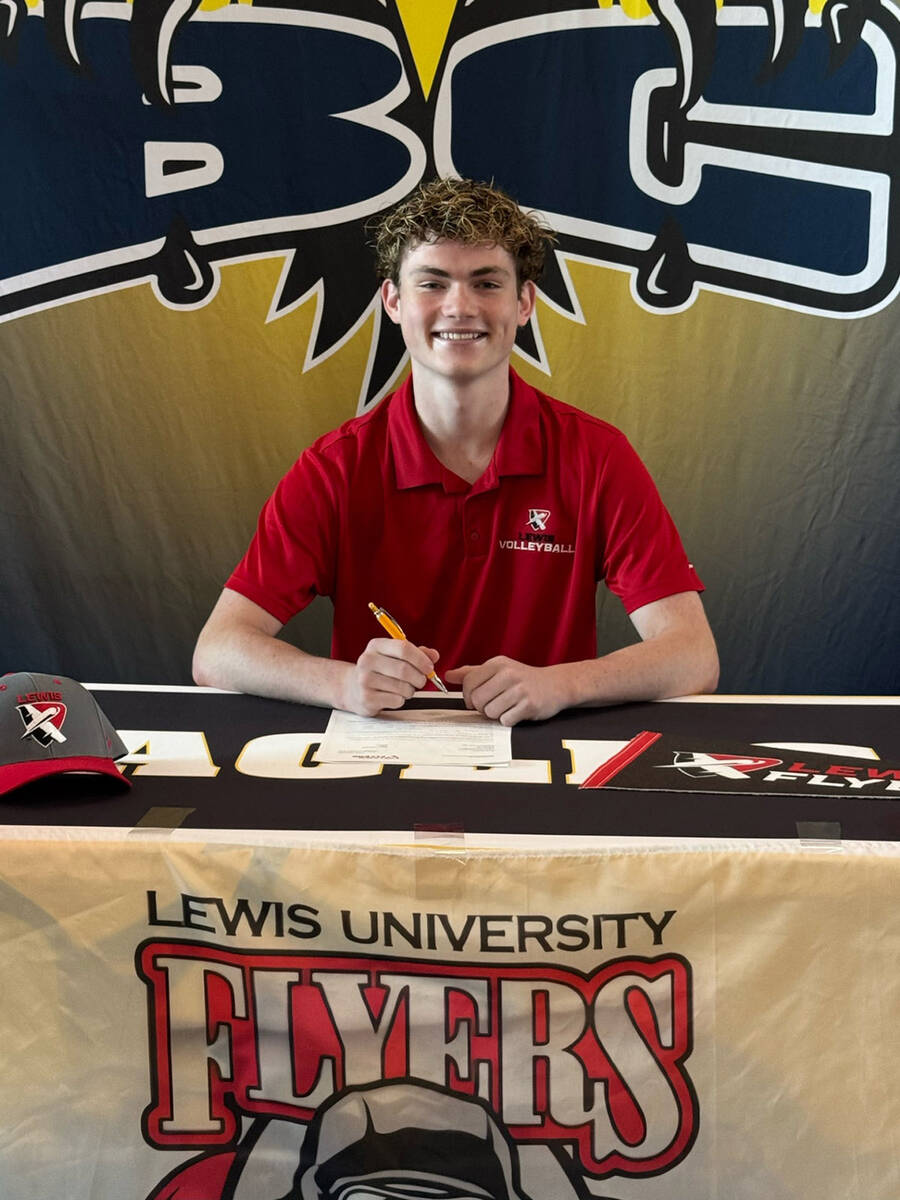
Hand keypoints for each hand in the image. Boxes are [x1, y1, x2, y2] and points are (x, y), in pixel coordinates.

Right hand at [341, 638, 439, 715]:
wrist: (352, 688)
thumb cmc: (379, 671)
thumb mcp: (395, 656)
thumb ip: (417, 653)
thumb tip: (433, 655)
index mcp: (376, 646)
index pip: (403, 648)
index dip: (421, 659)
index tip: (429, 667)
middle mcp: (367, 661)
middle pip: (404, 669)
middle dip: (419, 678)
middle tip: (421, 681)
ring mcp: (365, 680)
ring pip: (402, 687)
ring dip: (410, 690)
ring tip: (405, 689)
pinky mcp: (366, 698)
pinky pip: (396, 700)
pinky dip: (401, 700)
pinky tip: (393, 696)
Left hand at [445, 658, 566, 725]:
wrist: (556, 685)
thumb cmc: (524, 678)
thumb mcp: (499, 669)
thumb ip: (472, 673)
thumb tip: (448, 675)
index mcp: (497, 664)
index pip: (469, 682)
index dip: (467, 696)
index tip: (474, 699)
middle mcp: (508, 674)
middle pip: (477, 700)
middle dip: (482, 707)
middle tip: (493, 704)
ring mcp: (520, 689)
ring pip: (490, 712)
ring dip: (496, 714)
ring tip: (507, 707)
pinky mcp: (529, 705)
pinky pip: (505, 720)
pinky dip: (509, 720)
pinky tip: (516, 712)